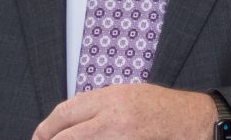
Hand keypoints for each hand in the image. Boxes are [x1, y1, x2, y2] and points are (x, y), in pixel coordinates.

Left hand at [31, 84, 216, 139]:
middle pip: (66, 136)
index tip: (39, 135)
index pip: (65, 113)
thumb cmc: (162, 108)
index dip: (46, 128)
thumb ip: (98, 105)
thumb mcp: (127, 94)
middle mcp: (113, 121)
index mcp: (111, 99)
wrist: (192, 122)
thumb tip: (69, 120)